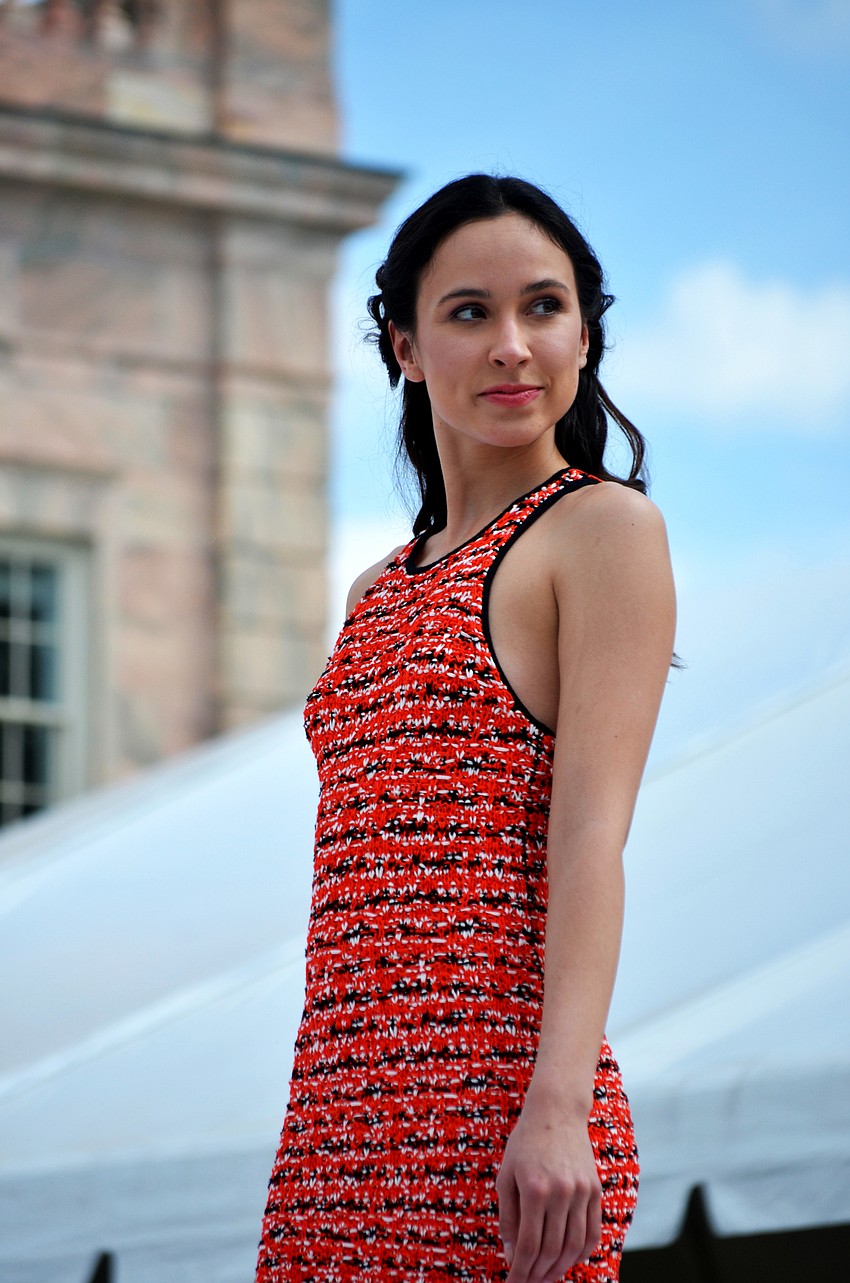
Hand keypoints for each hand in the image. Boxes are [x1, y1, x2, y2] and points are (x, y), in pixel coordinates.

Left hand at [495, 1089, 601, 1282]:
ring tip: (546, 1277)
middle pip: (552, 1250)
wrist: (557, 1111)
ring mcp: (582, 1192)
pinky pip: (592, 1232)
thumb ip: (508, 1217)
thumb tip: (512, 1255)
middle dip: (538, 1274)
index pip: (529, 1245)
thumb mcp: (506, 1176)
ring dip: (559, 1269)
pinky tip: (568, 1261)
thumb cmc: (525, 1143)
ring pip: (574, 1246)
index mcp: (534, 1189)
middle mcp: (561, 1192)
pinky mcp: (595, 1190)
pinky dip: (581, 1253)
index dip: (520, 1271)